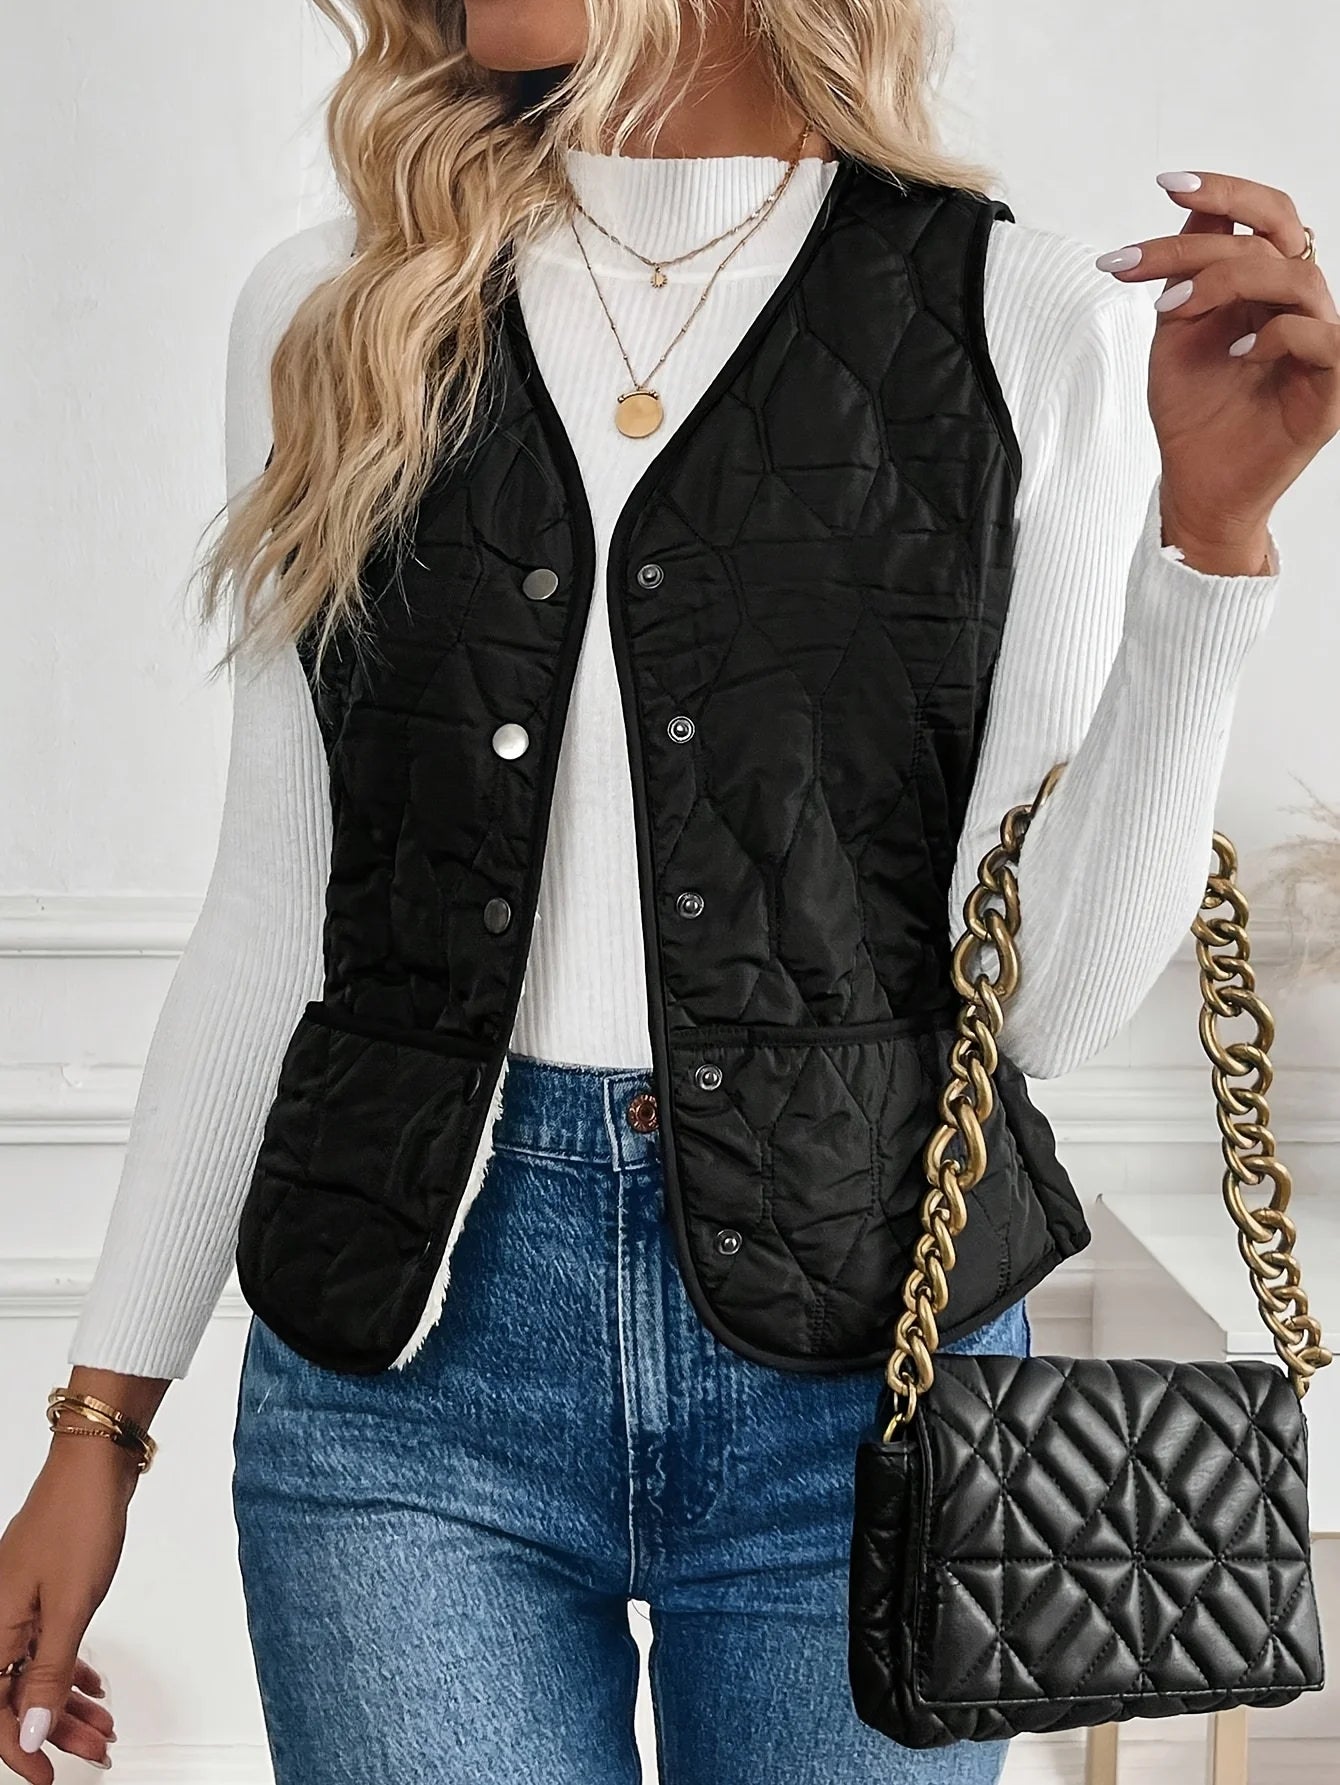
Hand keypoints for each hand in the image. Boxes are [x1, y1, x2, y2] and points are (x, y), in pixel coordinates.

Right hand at [0, 1443, 133, 1780]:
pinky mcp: (42, 1592)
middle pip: (16, 1695)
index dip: (19, 1749)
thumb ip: (49, 1673)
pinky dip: (70, 1670)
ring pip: (36, 1672)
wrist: (93, 1465)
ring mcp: (20, 1605)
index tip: (48, 1775)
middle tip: (95, 1751)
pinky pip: (49, 1646)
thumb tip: (29, 1731)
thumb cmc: (77, 1522)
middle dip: (55, 1730)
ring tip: (104, 1728)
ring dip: (68, 1703)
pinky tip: (94, 1688)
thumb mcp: (68, 1607)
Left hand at [1097, 170, 1339, 574]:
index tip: (1167, 184)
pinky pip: (1319, 338)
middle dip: (1209, 231)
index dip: (1223, 193)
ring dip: (1226, 282)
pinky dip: (1274, 335)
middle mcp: (1298, 307)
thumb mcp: (1176, 334)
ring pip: (1298, 278)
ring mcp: (1319, 345)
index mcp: (1266, 288)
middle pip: (1280, 232)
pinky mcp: (1330, 389)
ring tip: (1173, 311)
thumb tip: (1191, 214)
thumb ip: (1186, 276)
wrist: (1196, 487)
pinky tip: (1234, 351)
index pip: (1263, 217)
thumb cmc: (1194, 414)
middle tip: (1142, 256)